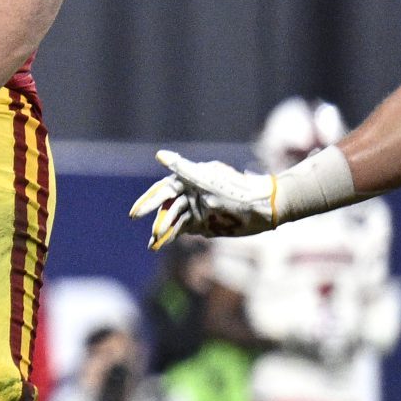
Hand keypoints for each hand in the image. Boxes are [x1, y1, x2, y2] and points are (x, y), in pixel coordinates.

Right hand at [129, 149, 275, 246]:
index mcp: (189, 181)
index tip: (135, 214)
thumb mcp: (209, 180)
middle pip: (166, 208)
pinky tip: (161, 243)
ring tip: (153, 245)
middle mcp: (190, 195)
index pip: (163, 191)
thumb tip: (160, 155)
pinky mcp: (204, 223)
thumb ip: (183, 169)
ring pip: (173, 221)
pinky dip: (172, 236)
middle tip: (145, 233)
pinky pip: (183, 230)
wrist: (266, 208)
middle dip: (155, 219)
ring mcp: (196, 209)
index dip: (148, 202)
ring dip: (163, 231)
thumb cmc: (238, 190)